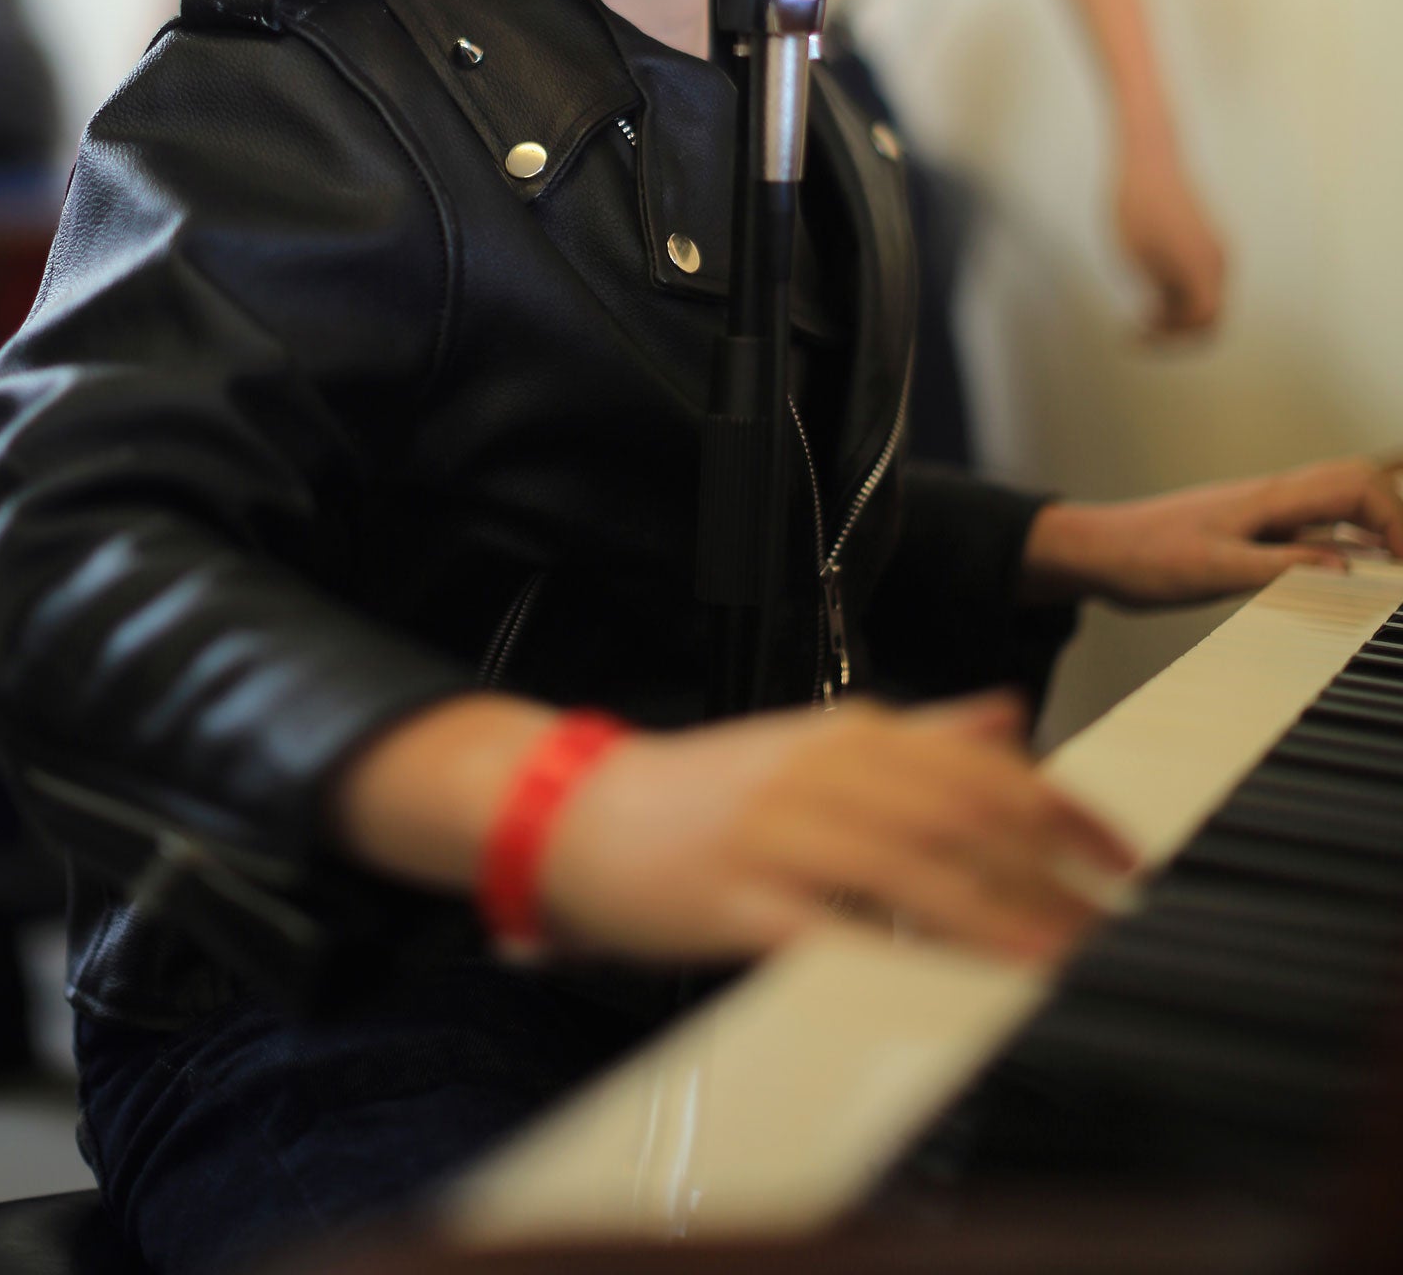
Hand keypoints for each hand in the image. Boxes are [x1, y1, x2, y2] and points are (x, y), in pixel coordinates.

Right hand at [539, 693, 1133, 965]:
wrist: (578, 810)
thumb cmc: (706, 789)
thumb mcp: (817, 743)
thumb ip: (919, 732)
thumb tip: (1009, 715)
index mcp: (849, 733)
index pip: (981, 765)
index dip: (1063, 813)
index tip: (1121, 858)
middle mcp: (822, 772)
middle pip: (959, 815)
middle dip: (1048, 870)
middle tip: (1108, 919)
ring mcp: (777, 833)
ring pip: (909, 869)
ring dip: (994, 918)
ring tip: (1055, 959)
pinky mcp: (735, 899)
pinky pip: (830, 930)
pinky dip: (896, 955)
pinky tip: (943, 984)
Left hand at [1023, 458, 1402, 608]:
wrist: (1096, 552)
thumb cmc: (1145, 557)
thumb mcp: (1215, 571)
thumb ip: (1283, 567)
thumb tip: (1348, 565)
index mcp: (1268, 498)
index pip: (1355, 485)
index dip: (1395, 518)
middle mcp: (1271, 499)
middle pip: (1354, 486)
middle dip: (1393, 518)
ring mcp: (1262, 515)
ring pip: (1335, 508)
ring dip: (1370, 532)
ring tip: (1391, 573)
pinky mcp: (1251, 534)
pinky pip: (1311, 531)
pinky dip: (1340, 547)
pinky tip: (1348, 573)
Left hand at [1113, 134, 1225, 336]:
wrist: (1150, 157)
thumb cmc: (1135, 204)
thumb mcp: (1134, 257)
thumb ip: (1157, 291)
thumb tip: (1168, 315)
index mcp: (1201, 266)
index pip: (1200, 320)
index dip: (1170, 338)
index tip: (1137, 336)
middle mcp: (1217, 260)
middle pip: (1208, 317)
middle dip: (1175, 333)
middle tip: (1139, 337)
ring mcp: (1216, 249)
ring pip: (1206, 300)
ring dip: (1177, 316)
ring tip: (1140, 317)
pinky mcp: (1207, 240)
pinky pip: (1202, 282)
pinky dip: (1180, 296)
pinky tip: (1149, 296)